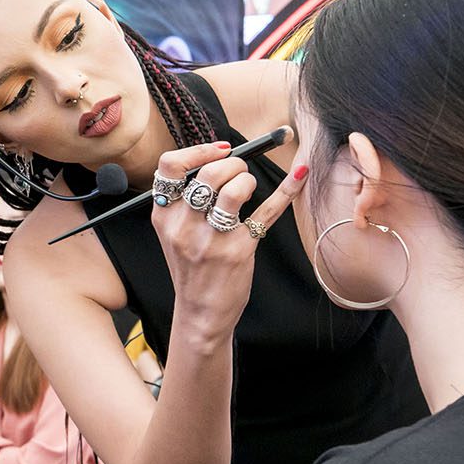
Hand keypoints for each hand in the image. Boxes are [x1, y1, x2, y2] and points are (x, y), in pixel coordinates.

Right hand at [151, 138, 304, 340]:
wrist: (200, 312)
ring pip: (233, 188)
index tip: (219, 150)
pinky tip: (299, 175)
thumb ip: (187, 201)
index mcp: (164, 216)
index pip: (170, 167)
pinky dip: (286, 190)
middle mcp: (184, 226)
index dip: (198, 151)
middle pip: (209, 174)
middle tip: (240, 172)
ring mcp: (211, 239)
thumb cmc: (192, 267)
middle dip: (233, 163)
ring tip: (249, 187)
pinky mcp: (238, 251)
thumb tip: (219, 158)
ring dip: (248, 178)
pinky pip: (267, 211)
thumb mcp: (176, 233)